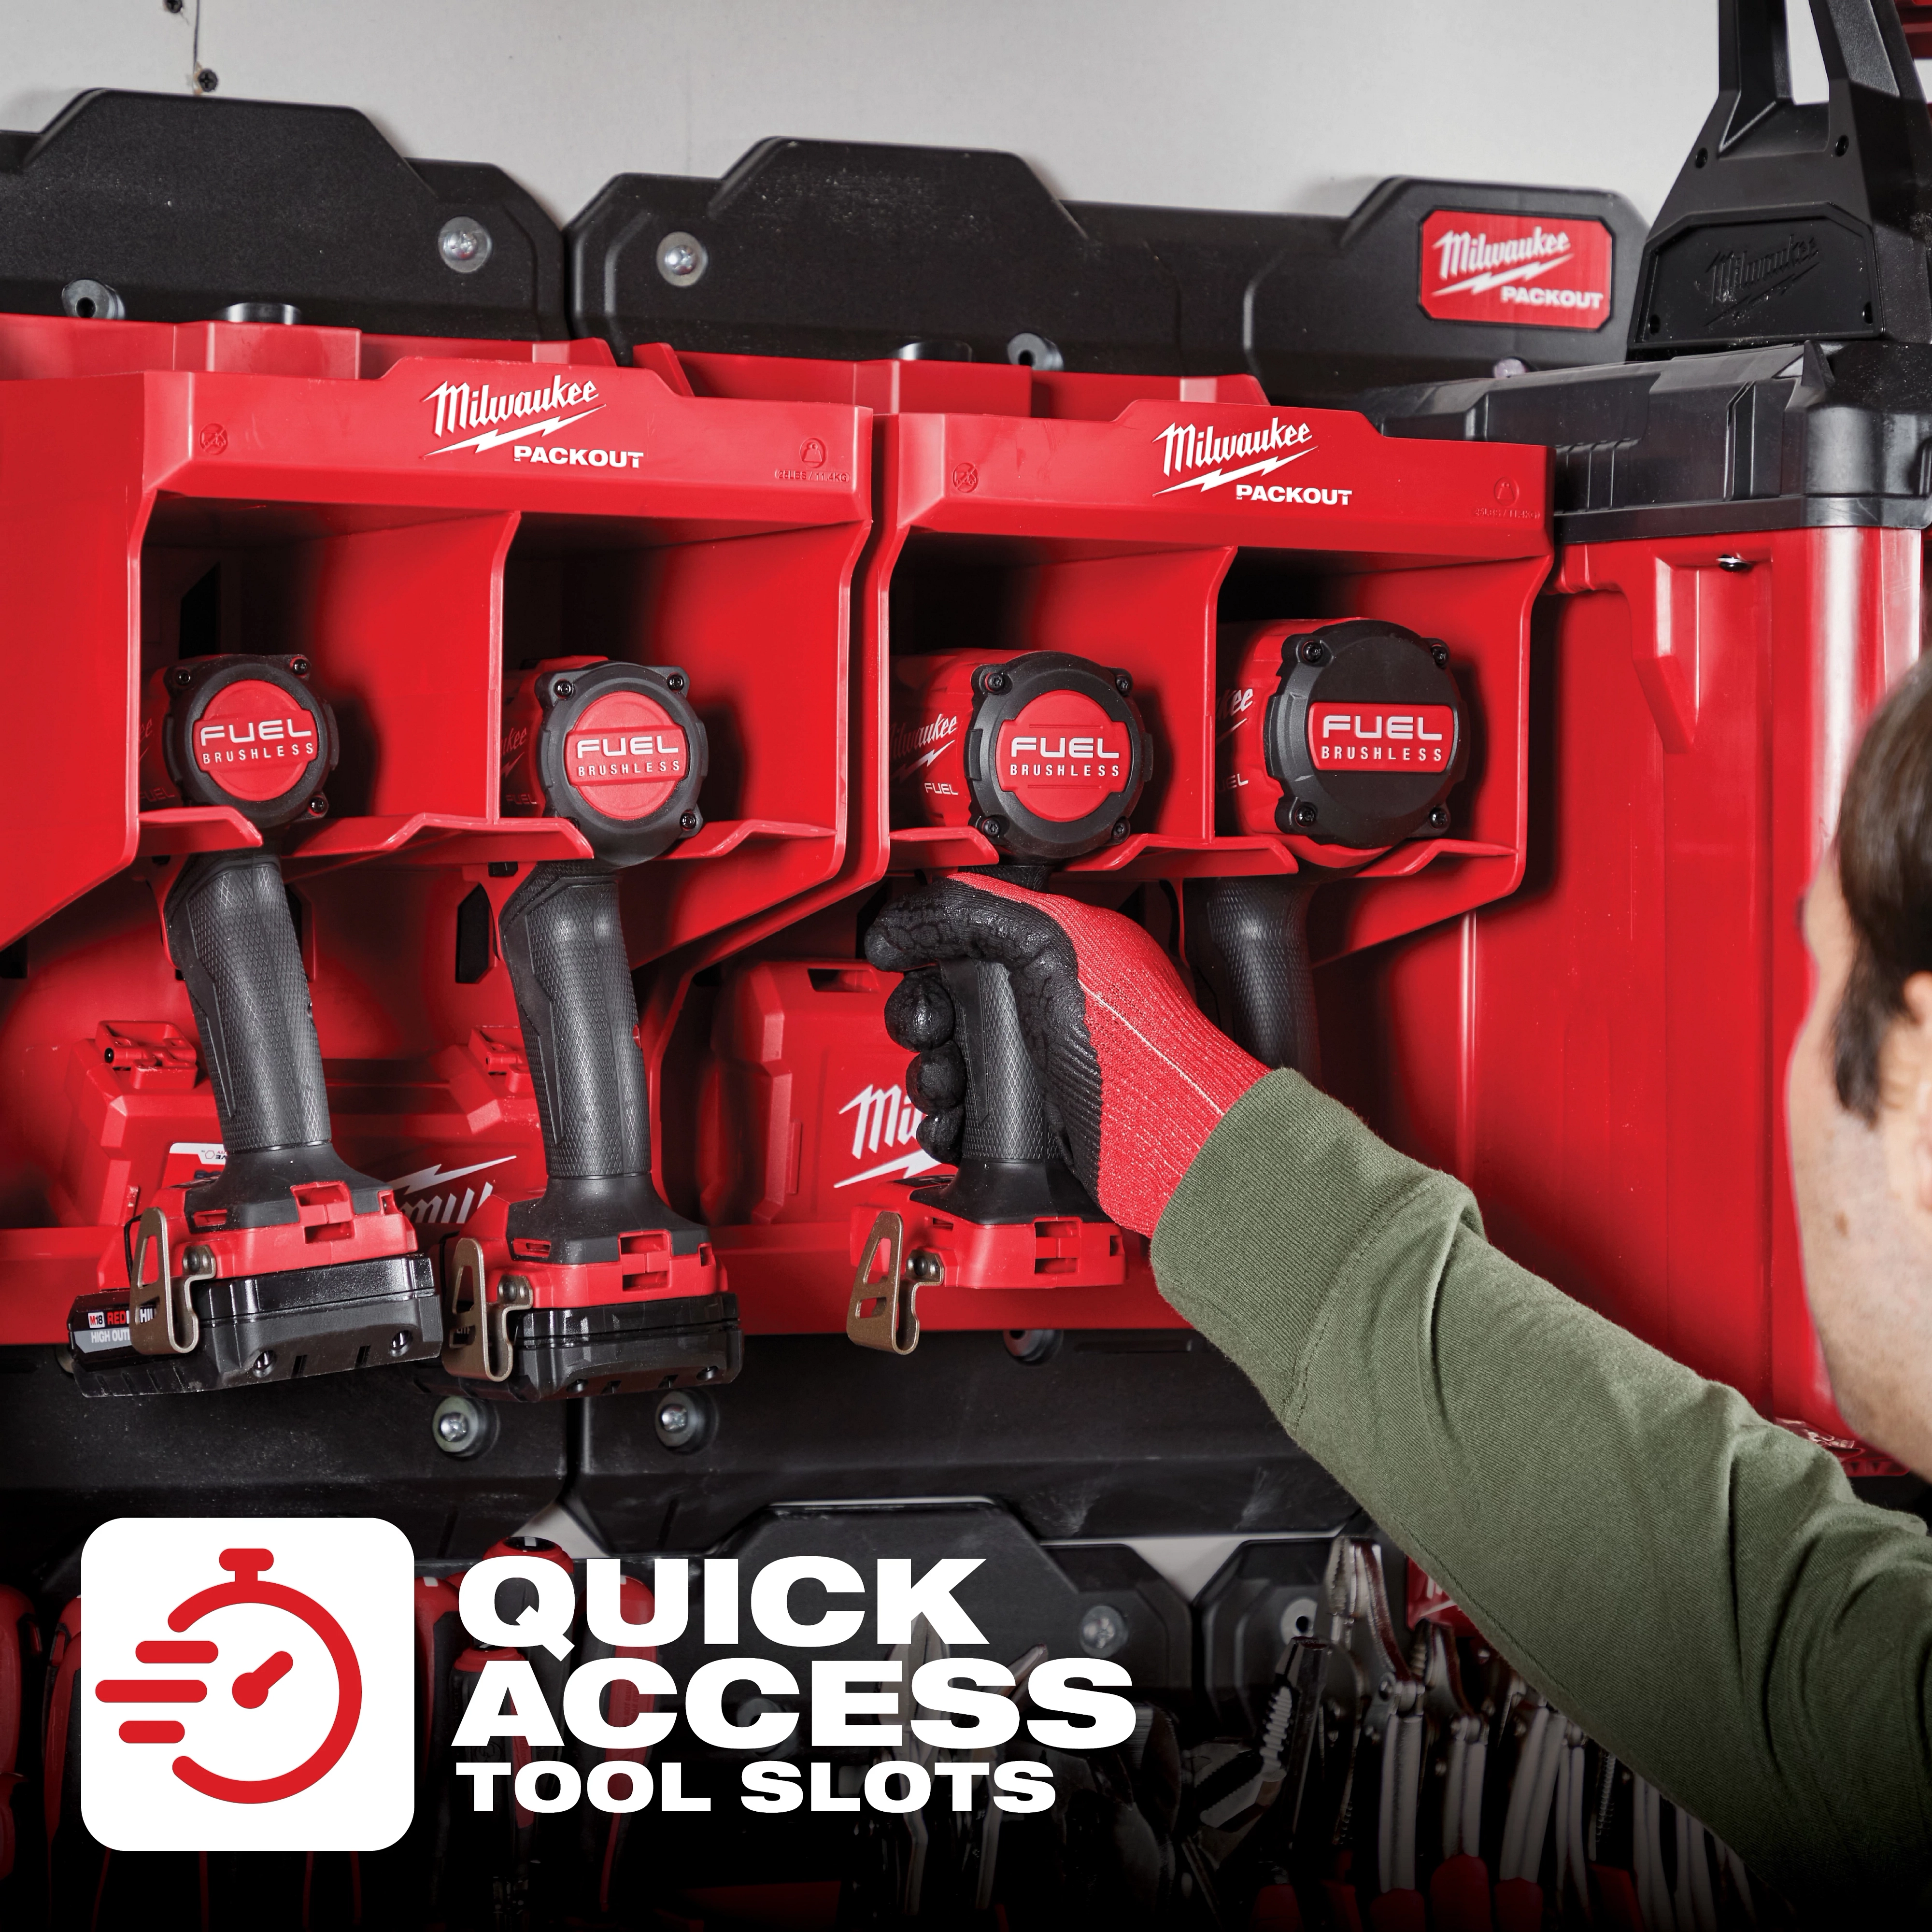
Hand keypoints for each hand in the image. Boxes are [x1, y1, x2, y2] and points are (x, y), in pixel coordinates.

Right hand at [864, 874, 1267, 1235]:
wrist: (1154, 1139)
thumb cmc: (1129, 1039)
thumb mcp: (1045, 942)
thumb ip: (969, 912)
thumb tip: (899, 920)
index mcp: (1051, 955)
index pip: (964, 942)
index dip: (928, 954)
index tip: (906, 964)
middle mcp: (1040, 1011)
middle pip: (943, 1008)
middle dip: (922, 1021)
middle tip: (933, 1032)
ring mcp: (1031, 1071)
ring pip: (942, 1067)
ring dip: (928, 1075)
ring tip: (948, 1083)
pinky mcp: (1022, 1127)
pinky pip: (955, 1122)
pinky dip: (941, 1124)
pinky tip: (953, 1121)